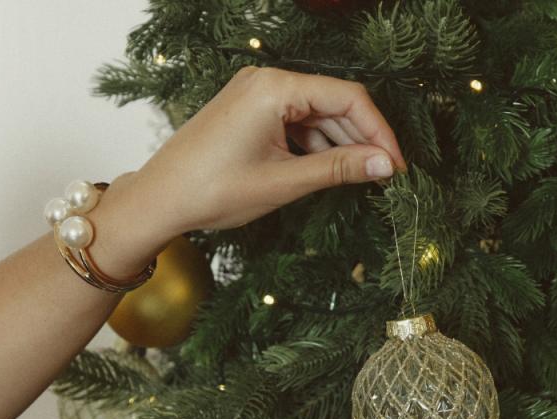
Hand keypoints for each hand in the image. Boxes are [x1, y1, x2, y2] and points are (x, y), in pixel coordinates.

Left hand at [92, 67, 405, 275]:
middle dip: (363, 139)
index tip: (397, 166)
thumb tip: (386, 165)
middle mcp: (265, 81)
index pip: (348, 98)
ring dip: (340, 144)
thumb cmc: (213, 190)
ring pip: (317, 114)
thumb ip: (339, 168)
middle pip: (334, 102)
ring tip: (361, 178)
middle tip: (386, 176)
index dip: (380, 132)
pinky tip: (329, 171)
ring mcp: (256, 94)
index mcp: (274, 88)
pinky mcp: (249, 111)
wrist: (160, 200)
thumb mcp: (285, 181)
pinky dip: (315, 145)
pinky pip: (295, 121)